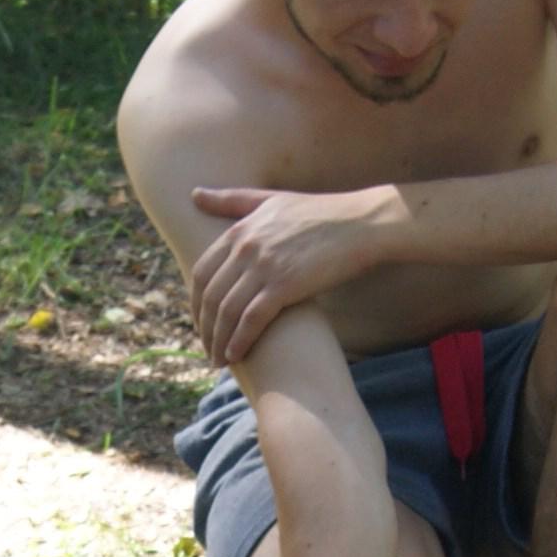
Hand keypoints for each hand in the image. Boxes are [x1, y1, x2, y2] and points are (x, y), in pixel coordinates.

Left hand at [184, 185, 386, 364]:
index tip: (200, 324)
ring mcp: (264, 266)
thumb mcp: (271, 199)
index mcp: (239, 230)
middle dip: (204, 328)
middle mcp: (245, 247)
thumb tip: (194, 194)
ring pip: (227, 311)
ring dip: (218, 340)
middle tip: (206, 350)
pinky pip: (252, 319)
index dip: (195, 304)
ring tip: (219, 362)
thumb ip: (231, 201)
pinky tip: (235, 355)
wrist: (362, 223)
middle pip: (210, 296)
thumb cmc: (320, 212)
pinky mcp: (285, 284)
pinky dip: (239, 340)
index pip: (201, 273)